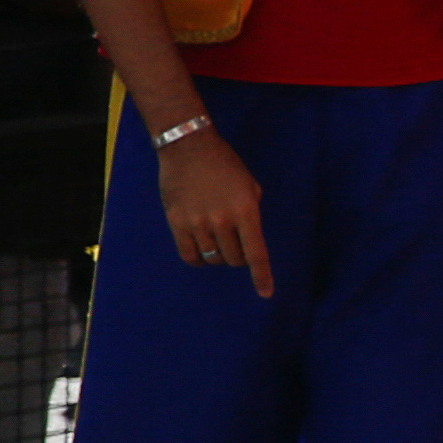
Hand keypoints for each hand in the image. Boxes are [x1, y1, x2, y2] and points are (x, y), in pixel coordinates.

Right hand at [152, 121, 271, 295]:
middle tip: (236, 241)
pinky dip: (198, 258)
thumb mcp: (250, 188)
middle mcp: (222, 221)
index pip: (256, 253)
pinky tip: (201, 248)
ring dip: (218, 255)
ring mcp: (197, 223)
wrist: (189, 148)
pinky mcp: (176, 222)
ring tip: (217, 237)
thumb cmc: (226, 166)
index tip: (265, 293)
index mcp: (246, 212)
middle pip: (233, 259)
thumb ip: (252, 215)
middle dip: (238, 256)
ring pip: (212, 258)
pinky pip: (189, 255)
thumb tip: (248, 242)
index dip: (262, 276)